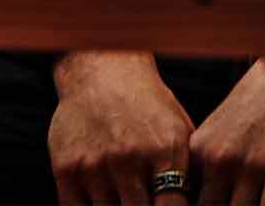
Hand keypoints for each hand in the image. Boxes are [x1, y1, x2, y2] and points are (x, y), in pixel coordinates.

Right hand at [50, 51, 194, 203]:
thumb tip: (199, 203)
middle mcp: (129, 158)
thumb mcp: (179, 132)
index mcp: (164, 151)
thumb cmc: (146, 105)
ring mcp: (94, 165)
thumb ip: (188, 174)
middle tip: (142, 200)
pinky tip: (101, 199)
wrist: (101, 71)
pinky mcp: (66, 168)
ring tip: (124, 195)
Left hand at [188, 61, 264, 204]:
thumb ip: (209, 163)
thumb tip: (206, 195)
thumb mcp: (219, 128)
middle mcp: (221, 159)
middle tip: (234, 201)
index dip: (203, 204)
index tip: (216, 200)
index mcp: (201, 149)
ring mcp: (252, 166)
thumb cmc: (260, 100)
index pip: (192, 198)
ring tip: (253, 200)